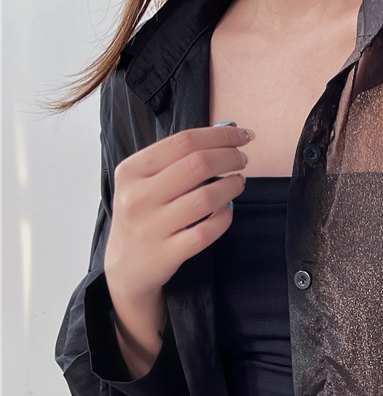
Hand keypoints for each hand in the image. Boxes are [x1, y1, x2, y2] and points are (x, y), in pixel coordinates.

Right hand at [105, 122, 252, 300]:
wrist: (126, 266)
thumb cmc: (144, 215)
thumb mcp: (146, 181)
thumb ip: (180, 156)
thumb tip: (226, 129)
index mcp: (131, 171)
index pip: (183, 142)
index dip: (220, 135)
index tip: (242, 135)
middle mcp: (138, 197)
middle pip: (197, 165)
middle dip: (229, 157)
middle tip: (242, 159)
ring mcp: (152, 227)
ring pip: (206, 198)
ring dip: (231, 186)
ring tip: (239, 182)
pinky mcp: (168, 253)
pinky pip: (208, 231)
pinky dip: (225, 217)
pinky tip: (227, 209)